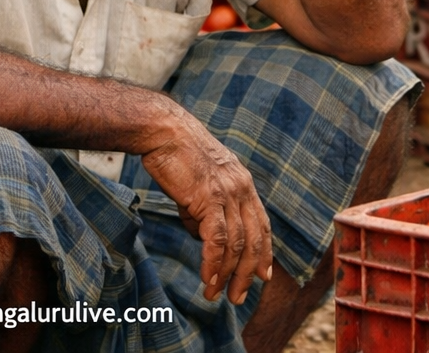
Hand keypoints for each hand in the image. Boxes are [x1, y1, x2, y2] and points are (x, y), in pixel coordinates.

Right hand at [140, 110, 272, 302]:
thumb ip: (205, 211)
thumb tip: (204, 238)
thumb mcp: (199, 185)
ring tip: (216, 294)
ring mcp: (228, 193)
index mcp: (243, 184)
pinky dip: (214, 262)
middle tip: (238, 297)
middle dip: (247, 273)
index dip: (264, 251)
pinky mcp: (210, 198)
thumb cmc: (177, 156)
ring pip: (236, 244)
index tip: (263, 276)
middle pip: (253, 240)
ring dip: (227, 274)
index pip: (261, 224)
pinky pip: (217, 239)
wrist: (165, 131)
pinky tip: (209, 278)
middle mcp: (242, 189)